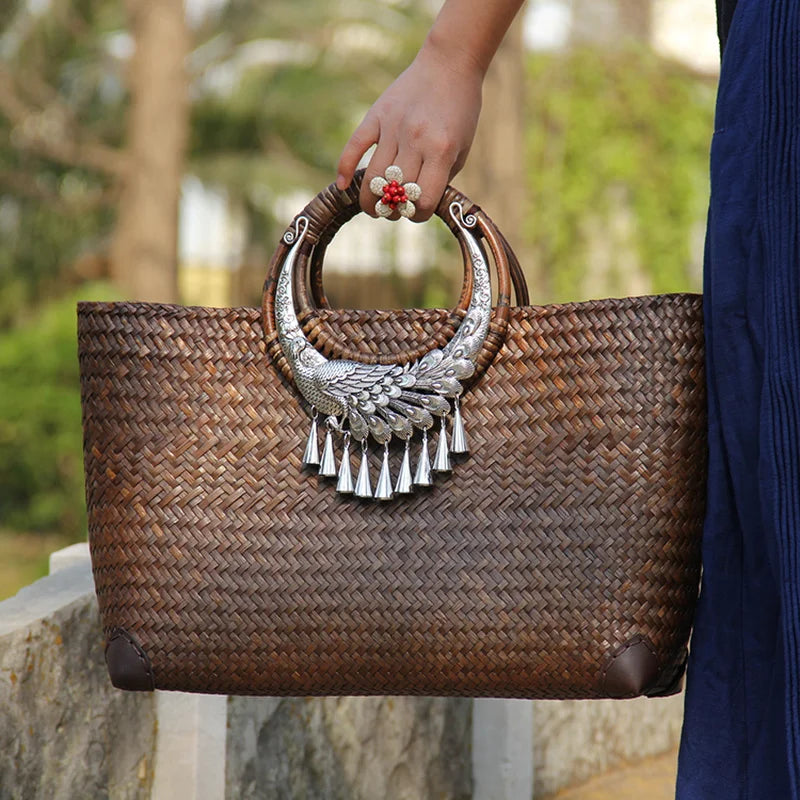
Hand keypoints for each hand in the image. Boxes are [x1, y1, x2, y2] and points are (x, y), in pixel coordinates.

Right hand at [336, 42, 483, 221]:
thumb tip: (415, 205)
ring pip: (373, 178)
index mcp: (441, 151)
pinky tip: (343, 185)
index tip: (415, 212)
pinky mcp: (376, 115)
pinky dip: (345, 168)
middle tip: (391, 213)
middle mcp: (416, 141)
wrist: (449, 65)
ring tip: (372, 207)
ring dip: (369, 200)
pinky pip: (354, 146)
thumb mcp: (461, 149)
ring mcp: (393, 127)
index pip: (421, 201)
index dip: (417, 215)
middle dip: (392, 211)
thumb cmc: (460, 112)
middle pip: (394, 193)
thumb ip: (441, 178)